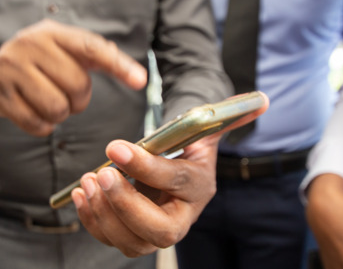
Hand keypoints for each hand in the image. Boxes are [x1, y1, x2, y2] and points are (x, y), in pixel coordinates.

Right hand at [0, 19, 146, 135]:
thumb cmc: (40, 63)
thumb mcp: (64, 50)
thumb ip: (97, 56)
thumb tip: (137, 75)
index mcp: (52, 32)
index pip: (91, 48)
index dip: (118, 65)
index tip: (140, 80)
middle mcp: (29, 44)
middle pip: (76, 85)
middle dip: (79, 99)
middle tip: (68, 95)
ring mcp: (10, 68)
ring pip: (56, 107)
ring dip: (61, 114)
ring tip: (52, 103)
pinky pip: (37, 124)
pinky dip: (44, 126)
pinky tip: (37, 113)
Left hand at [71, 92, 268, 256]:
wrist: (174, 163)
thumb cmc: (187, 144)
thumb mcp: (205, 126)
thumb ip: (227, 114)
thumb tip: (259, 101)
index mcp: (200, 188)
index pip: (178, 182)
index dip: (147, 167)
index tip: (116, 146)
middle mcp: (182, 217)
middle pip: (160, 232)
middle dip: (127, 206)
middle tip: (103, 175)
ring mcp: (155, 231)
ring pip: (131, 242)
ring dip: (104, 214)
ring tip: (88, 181)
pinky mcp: (130, 234)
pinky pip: (110, 238)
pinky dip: (92, 219)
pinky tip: (82, 193)